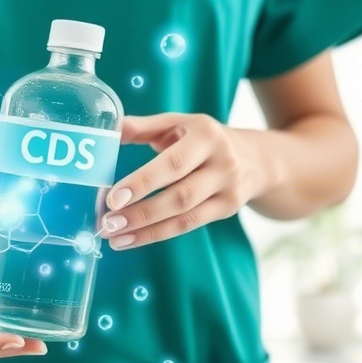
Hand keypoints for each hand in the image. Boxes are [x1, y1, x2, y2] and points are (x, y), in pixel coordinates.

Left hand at [102, 113, 264, 249]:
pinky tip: (132, 239)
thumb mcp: (179, 123)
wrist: (254, 157)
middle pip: (180, 195)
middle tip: (107, 224)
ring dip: (146, 230)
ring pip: (185, 217)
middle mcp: (223, 162)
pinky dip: (158, 234)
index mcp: (207, 134)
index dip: (143, 182)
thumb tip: (107, 131)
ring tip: (113, 236)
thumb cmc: (202, 138)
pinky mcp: (228, 209)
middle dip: (141, 213)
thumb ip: (143, 127)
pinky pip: (190, 225)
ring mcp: (229, 189)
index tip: (113, 198)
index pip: (173, 163)